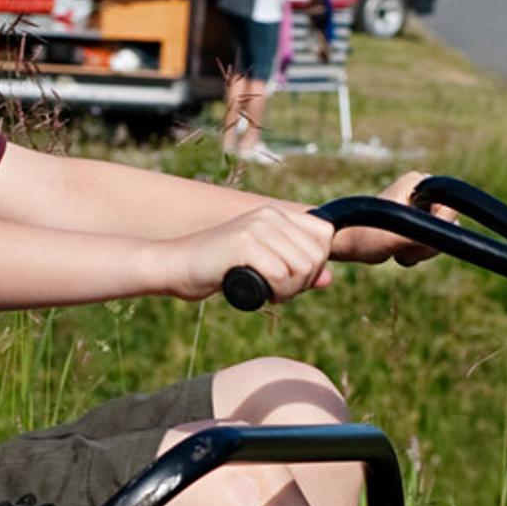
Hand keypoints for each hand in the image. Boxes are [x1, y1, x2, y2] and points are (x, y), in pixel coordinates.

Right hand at [174, 205, 332, 303]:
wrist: (177, 266)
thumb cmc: (219, 267)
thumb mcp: (263, 264)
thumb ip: (295, 268)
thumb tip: (329, 279)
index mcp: (276, 213)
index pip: (324, 236)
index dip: (315, 264)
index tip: (292, 278)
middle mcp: (270, 215)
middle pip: (317, 256)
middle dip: (301, 283)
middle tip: (276, 290)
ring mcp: (257, 227)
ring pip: (302, 268)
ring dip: (287, 290)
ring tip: (265, 290)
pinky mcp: (244, 243)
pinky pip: (280, 275)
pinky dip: (271, 292)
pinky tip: (253, 290)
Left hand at [329, 169, 453, 265]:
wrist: (342, 242)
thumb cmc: (363, 236)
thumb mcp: (398, 235)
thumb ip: (428, 231)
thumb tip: (452, 228)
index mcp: (420, 183)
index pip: (451, 208)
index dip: (437, 228)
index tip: (411, 234)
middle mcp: (422, 190)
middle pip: (450, 224)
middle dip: (428, 243)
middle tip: (402, 247)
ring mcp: (419, 205)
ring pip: (441, 235)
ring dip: (421, 250)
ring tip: (398, 250)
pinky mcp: (415, 220)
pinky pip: (431, 241)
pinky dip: (417, 252)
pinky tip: (397, 252)